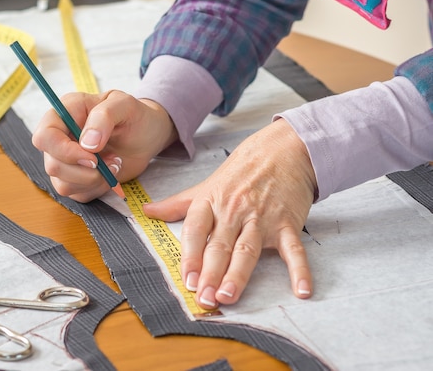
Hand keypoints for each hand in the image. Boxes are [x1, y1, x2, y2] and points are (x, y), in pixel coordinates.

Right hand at [32, 90, 176, 201]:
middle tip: (114, 160)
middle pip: (52, 165)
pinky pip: (77, 195)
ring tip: (115, 163)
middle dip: (85, 170)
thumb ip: (104, 117)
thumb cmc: (135, 115)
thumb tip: (87, 143)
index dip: (64, 151)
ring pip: (63, 184)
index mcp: (66, 112)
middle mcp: (60, 136)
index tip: (93, 157)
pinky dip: (97, 188)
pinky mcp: (75, 179)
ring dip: (94, 180)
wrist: (147, 134)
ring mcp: (65, 159)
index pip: (44, 137)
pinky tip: (110, 173)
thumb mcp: (125, 105)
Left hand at [144, 118, 316, 307]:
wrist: (283, 149)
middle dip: (211, 273)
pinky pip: (294, 249)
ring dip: (238, 274)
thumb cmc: (243, 169)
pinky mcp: (287, 223)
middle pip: (220, 244)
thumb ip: (178, 203)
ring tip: (229, 296)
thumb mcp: (207, 184)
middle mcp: (235, 210)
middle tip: (204, 298)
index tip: (186, 279)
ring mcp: (262, 217)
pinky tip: (301, 290)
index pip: (196, 229)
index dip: (189, 255)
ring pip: (248, 248)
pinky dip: (299, 269)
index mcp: (212, 200)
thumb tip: (147, 211)